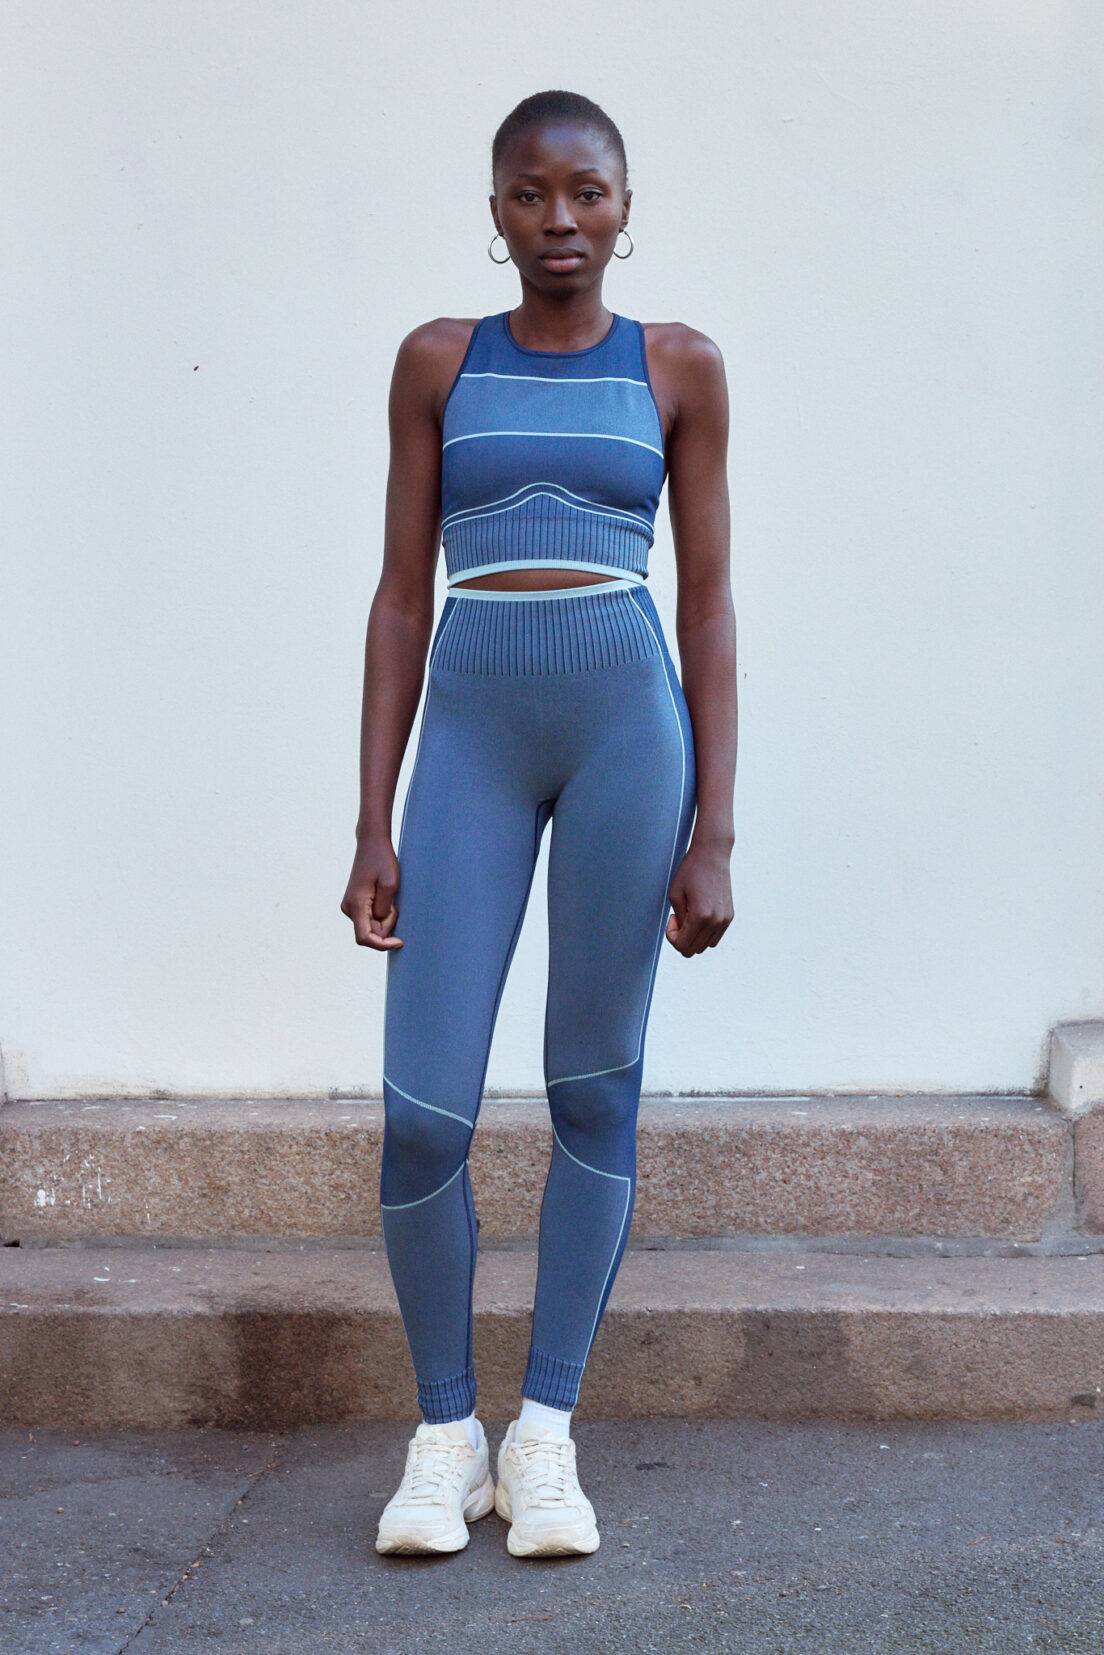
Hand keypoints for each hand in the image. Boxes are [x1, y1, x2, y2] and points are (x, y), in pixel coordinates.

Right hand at [340, 834, 403, 949]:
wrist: (371, 844)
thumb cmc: (383, 861)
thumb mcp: (390, 885)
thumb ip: (384, 910)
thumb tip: (379, 928)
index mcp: (356, 905)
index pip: (365, 938)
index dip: (382, 945)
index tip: (400, 941)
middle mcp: (348, 908)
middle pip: (370, 933)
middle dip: (387, 925)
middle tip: (395, 904)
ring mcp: (349, 907)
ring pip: (371, 926)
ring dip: (384, 918)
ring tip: (390, 898)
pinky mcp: (354, 904)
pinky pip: (369, 918)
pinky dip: (380, 914)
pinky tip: (385, 899)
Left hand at [664, 841, 733, 956]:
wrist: (713, 854)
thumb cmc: (690, 871)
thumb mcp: (675, 895)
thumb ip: (678, 920)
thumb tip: (683, 934)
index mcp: (700, 917)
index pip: (683, 946)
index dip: (672, 937)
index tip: (672, 918)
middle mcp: (716, 921)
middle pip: (694, 950)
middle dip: (682, 938)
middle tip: (679, 917)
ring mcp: (725, 920)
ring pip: (705, 946)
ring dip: (694, 936)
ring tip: (689, 916)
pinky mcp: (729, 916)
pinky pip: (715, 937)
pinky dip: (704, 933)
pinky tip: (699, 915)